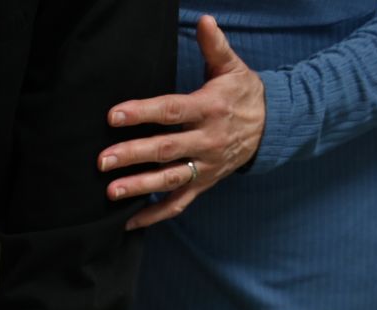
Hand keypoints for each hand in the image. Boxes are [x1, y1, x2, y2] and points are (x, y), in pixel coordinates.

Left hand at [101, 15, 264, 228]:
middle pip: (166, 150)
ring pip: (170, 180)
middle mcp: (207, 141)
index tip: (114, 116)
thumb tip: (205, 20)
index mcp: (210, 109)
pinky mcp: (204, 184)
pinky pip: (179, 204)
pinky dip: (155, 215)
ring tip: (111, 192)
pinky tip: (129, 222)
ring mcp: (206, 166)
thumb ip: (215, 46)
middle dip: (133, 155)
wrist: (274, 126)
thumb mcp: (232, 68)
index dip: (142, 113)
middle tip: (102, 161)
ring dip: (140, 188)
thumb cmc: (244, 94)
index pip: (171, 111)